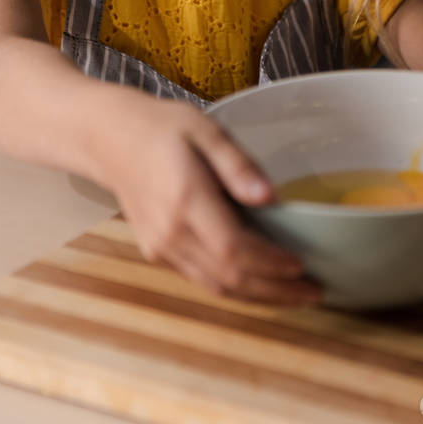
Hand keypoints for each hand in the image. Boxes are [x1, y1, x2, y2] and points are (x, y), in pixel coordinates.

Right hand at [98, 92, 322, 306]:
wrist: (108, 138)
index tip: (303, 266)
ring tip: (295, 294)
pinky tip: (259, 281)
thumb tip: (271, 197)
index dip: (271, 265)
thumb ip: (237, 164)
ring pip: (216, 286)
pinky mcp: (157, 252)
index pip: (234, 249)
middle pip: (229, 278)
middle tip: (315, 292)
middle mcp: (171, 233)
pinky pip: (201, 279)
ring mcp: (161, 247)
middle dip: (275, 292)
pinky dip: (234, 286)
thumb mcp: (203, 129)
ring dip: (258, 296)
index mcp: (185, 200)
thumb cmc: (160, 127)